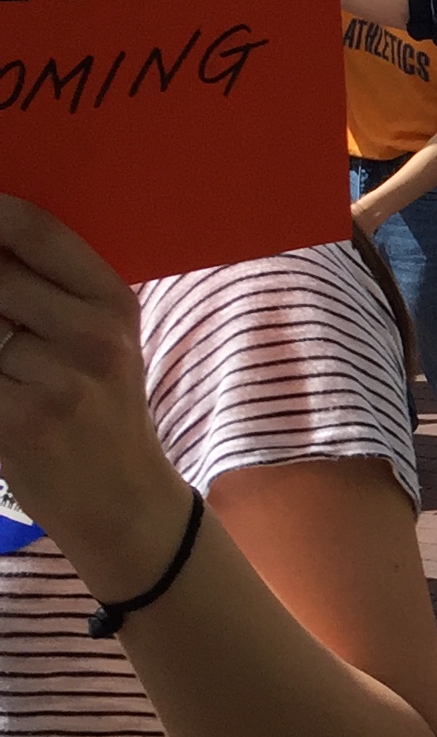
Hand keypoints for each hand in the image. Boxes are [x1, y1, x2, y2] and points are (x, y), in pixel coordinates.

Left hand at [0, 199, 193, 600]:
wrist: (124, 504)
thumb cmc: (102, 414)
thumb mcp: (104, 343)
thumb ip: (52, 293)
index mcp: (114, 304)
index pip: (38, 232)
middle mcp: (95, 336)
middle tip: (1, 330)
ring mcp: (59, 380)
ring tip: (9, 370)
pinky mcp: (21, 421)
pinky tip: (1, 395)